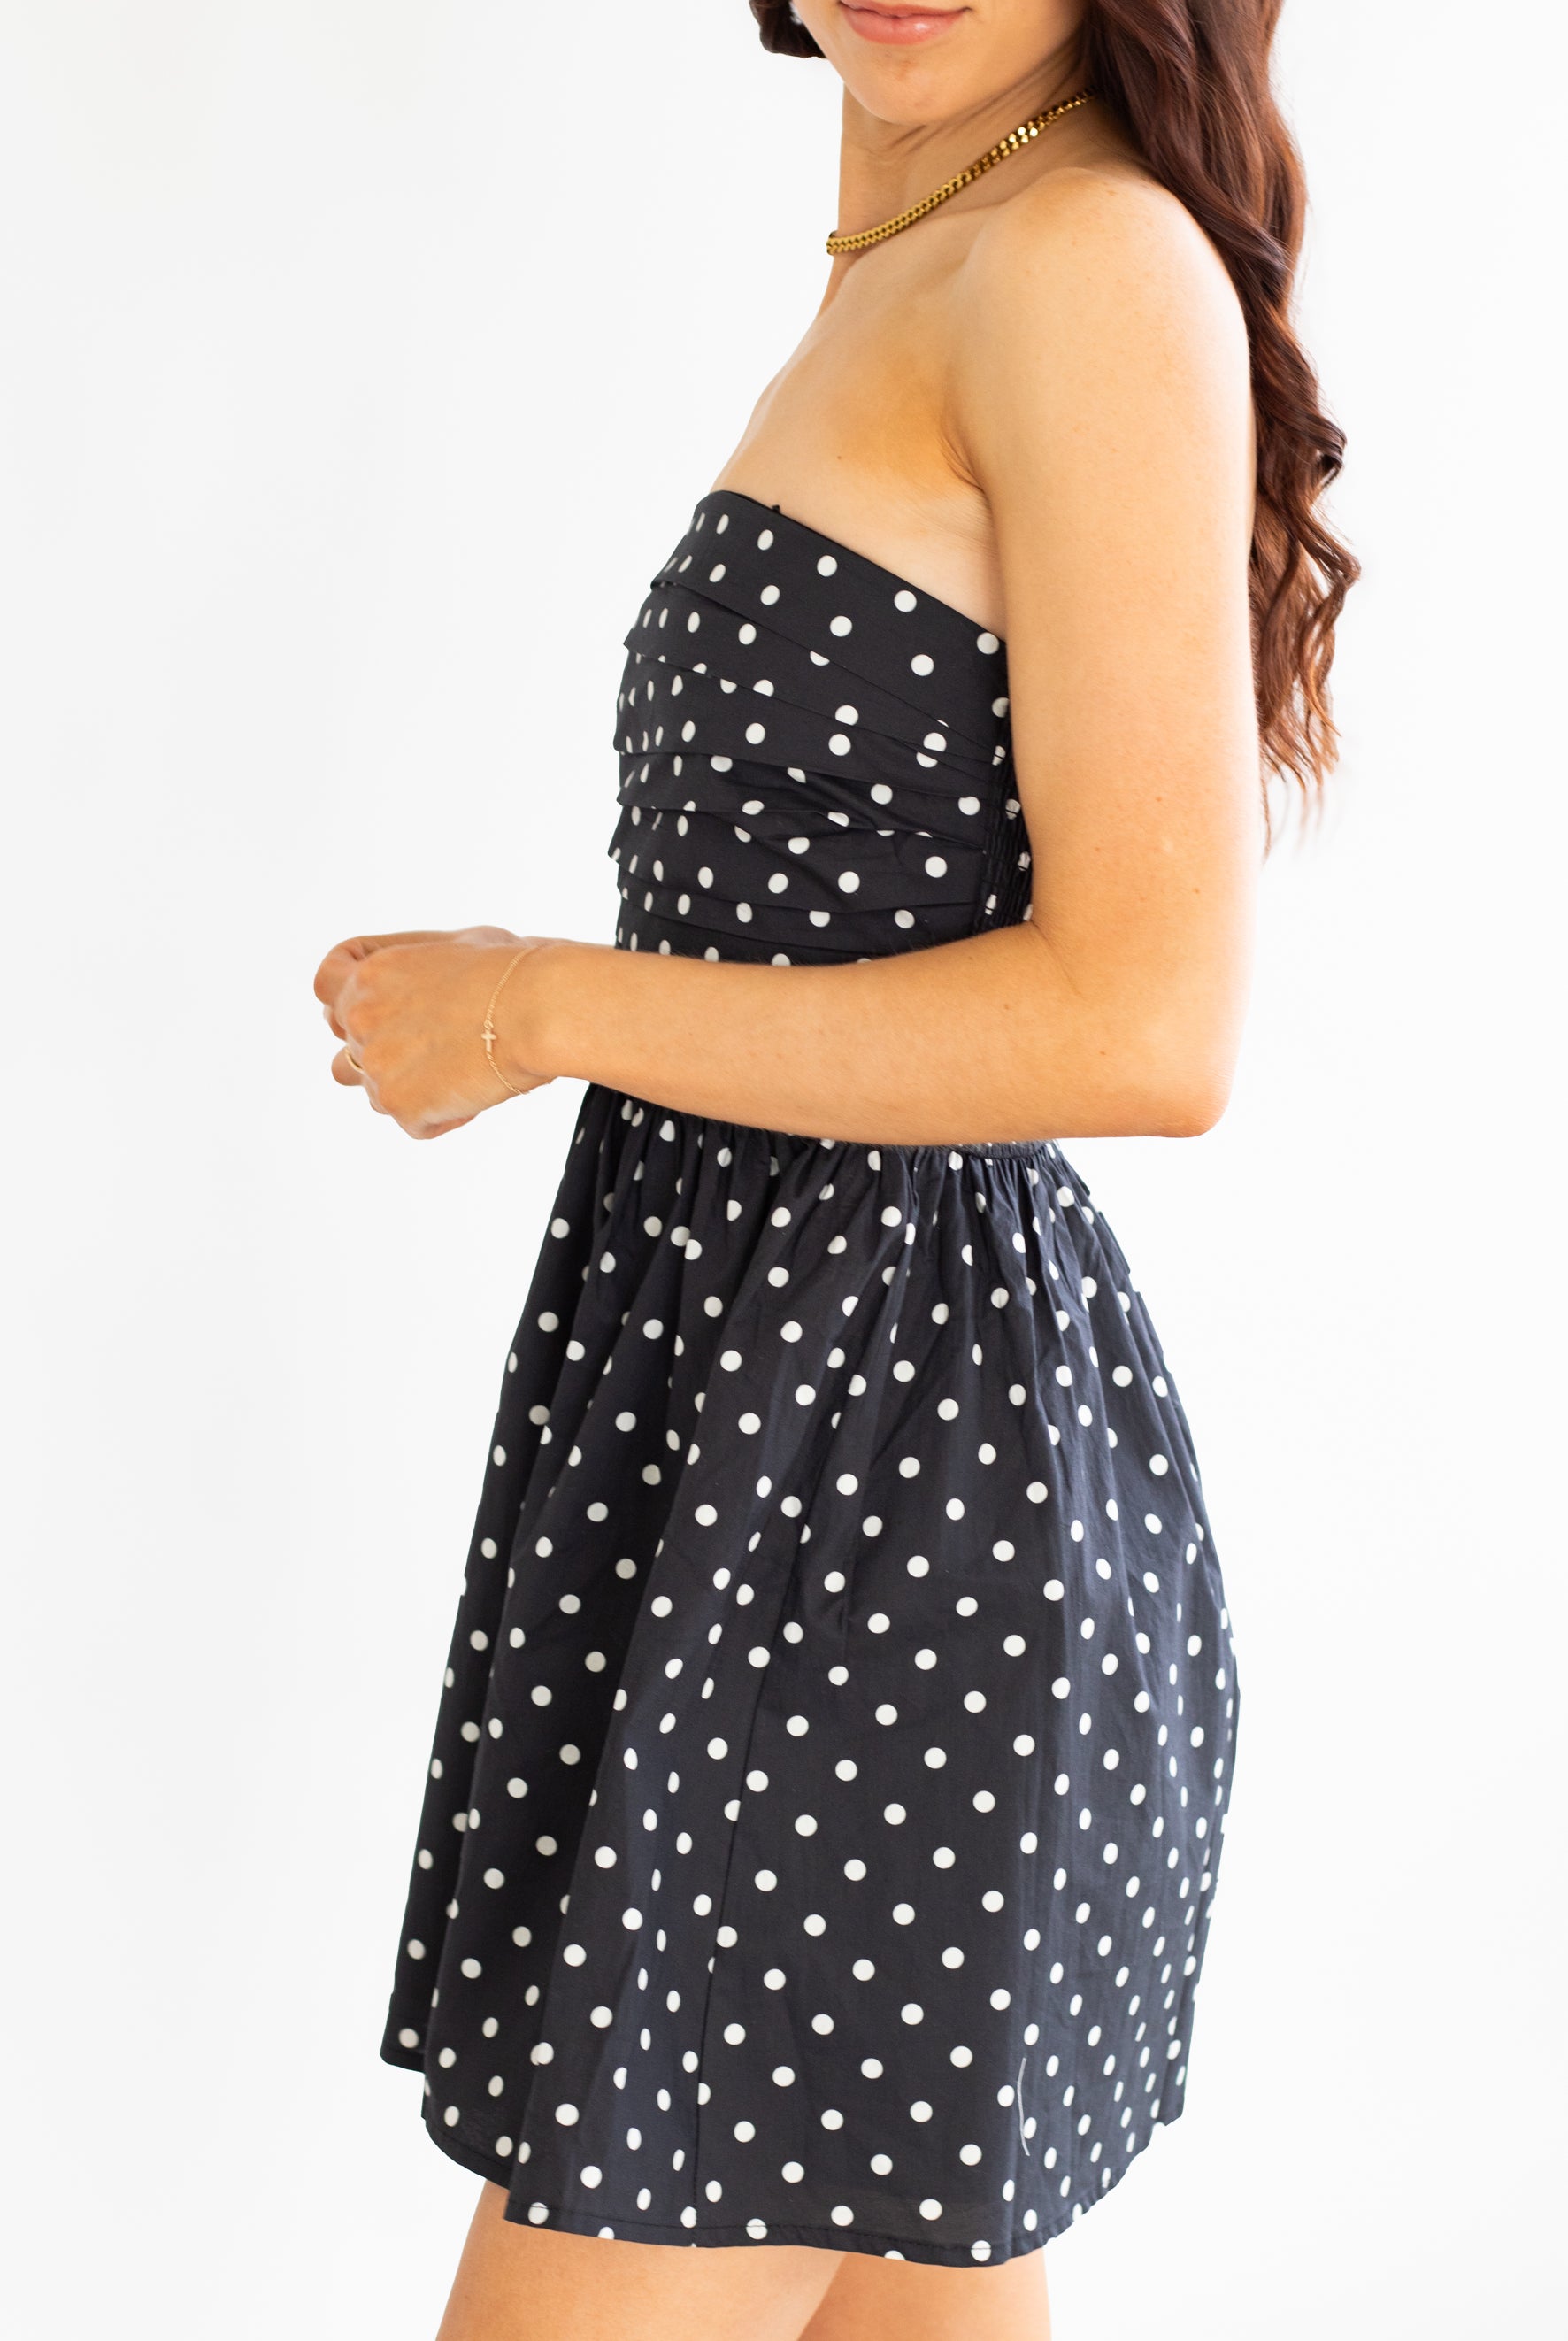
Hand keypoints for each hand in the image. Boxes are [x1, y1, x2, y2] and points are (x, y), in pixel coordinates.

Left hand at [314, 926, 556, 1138]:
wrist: (540, 1010)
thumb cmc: (513, 970)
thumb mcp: (454, 944)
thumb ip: (413, 966)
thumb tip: (409, 983)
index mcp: (370, 975)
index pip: (325, 988)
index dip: (347, 1002)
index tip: (381, 1011)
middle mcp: (361, 1018)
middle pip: (349, 1050)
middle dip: (385, 1054)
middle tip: (433, 1051)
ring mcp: (376, 1065)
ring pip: (374, 1093)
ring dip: (408, 1088)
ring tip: (457, 1072)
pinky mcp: (400, 1105)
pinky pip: (414, 1123)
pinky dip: (444, 1116)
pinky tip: (476, 1092)